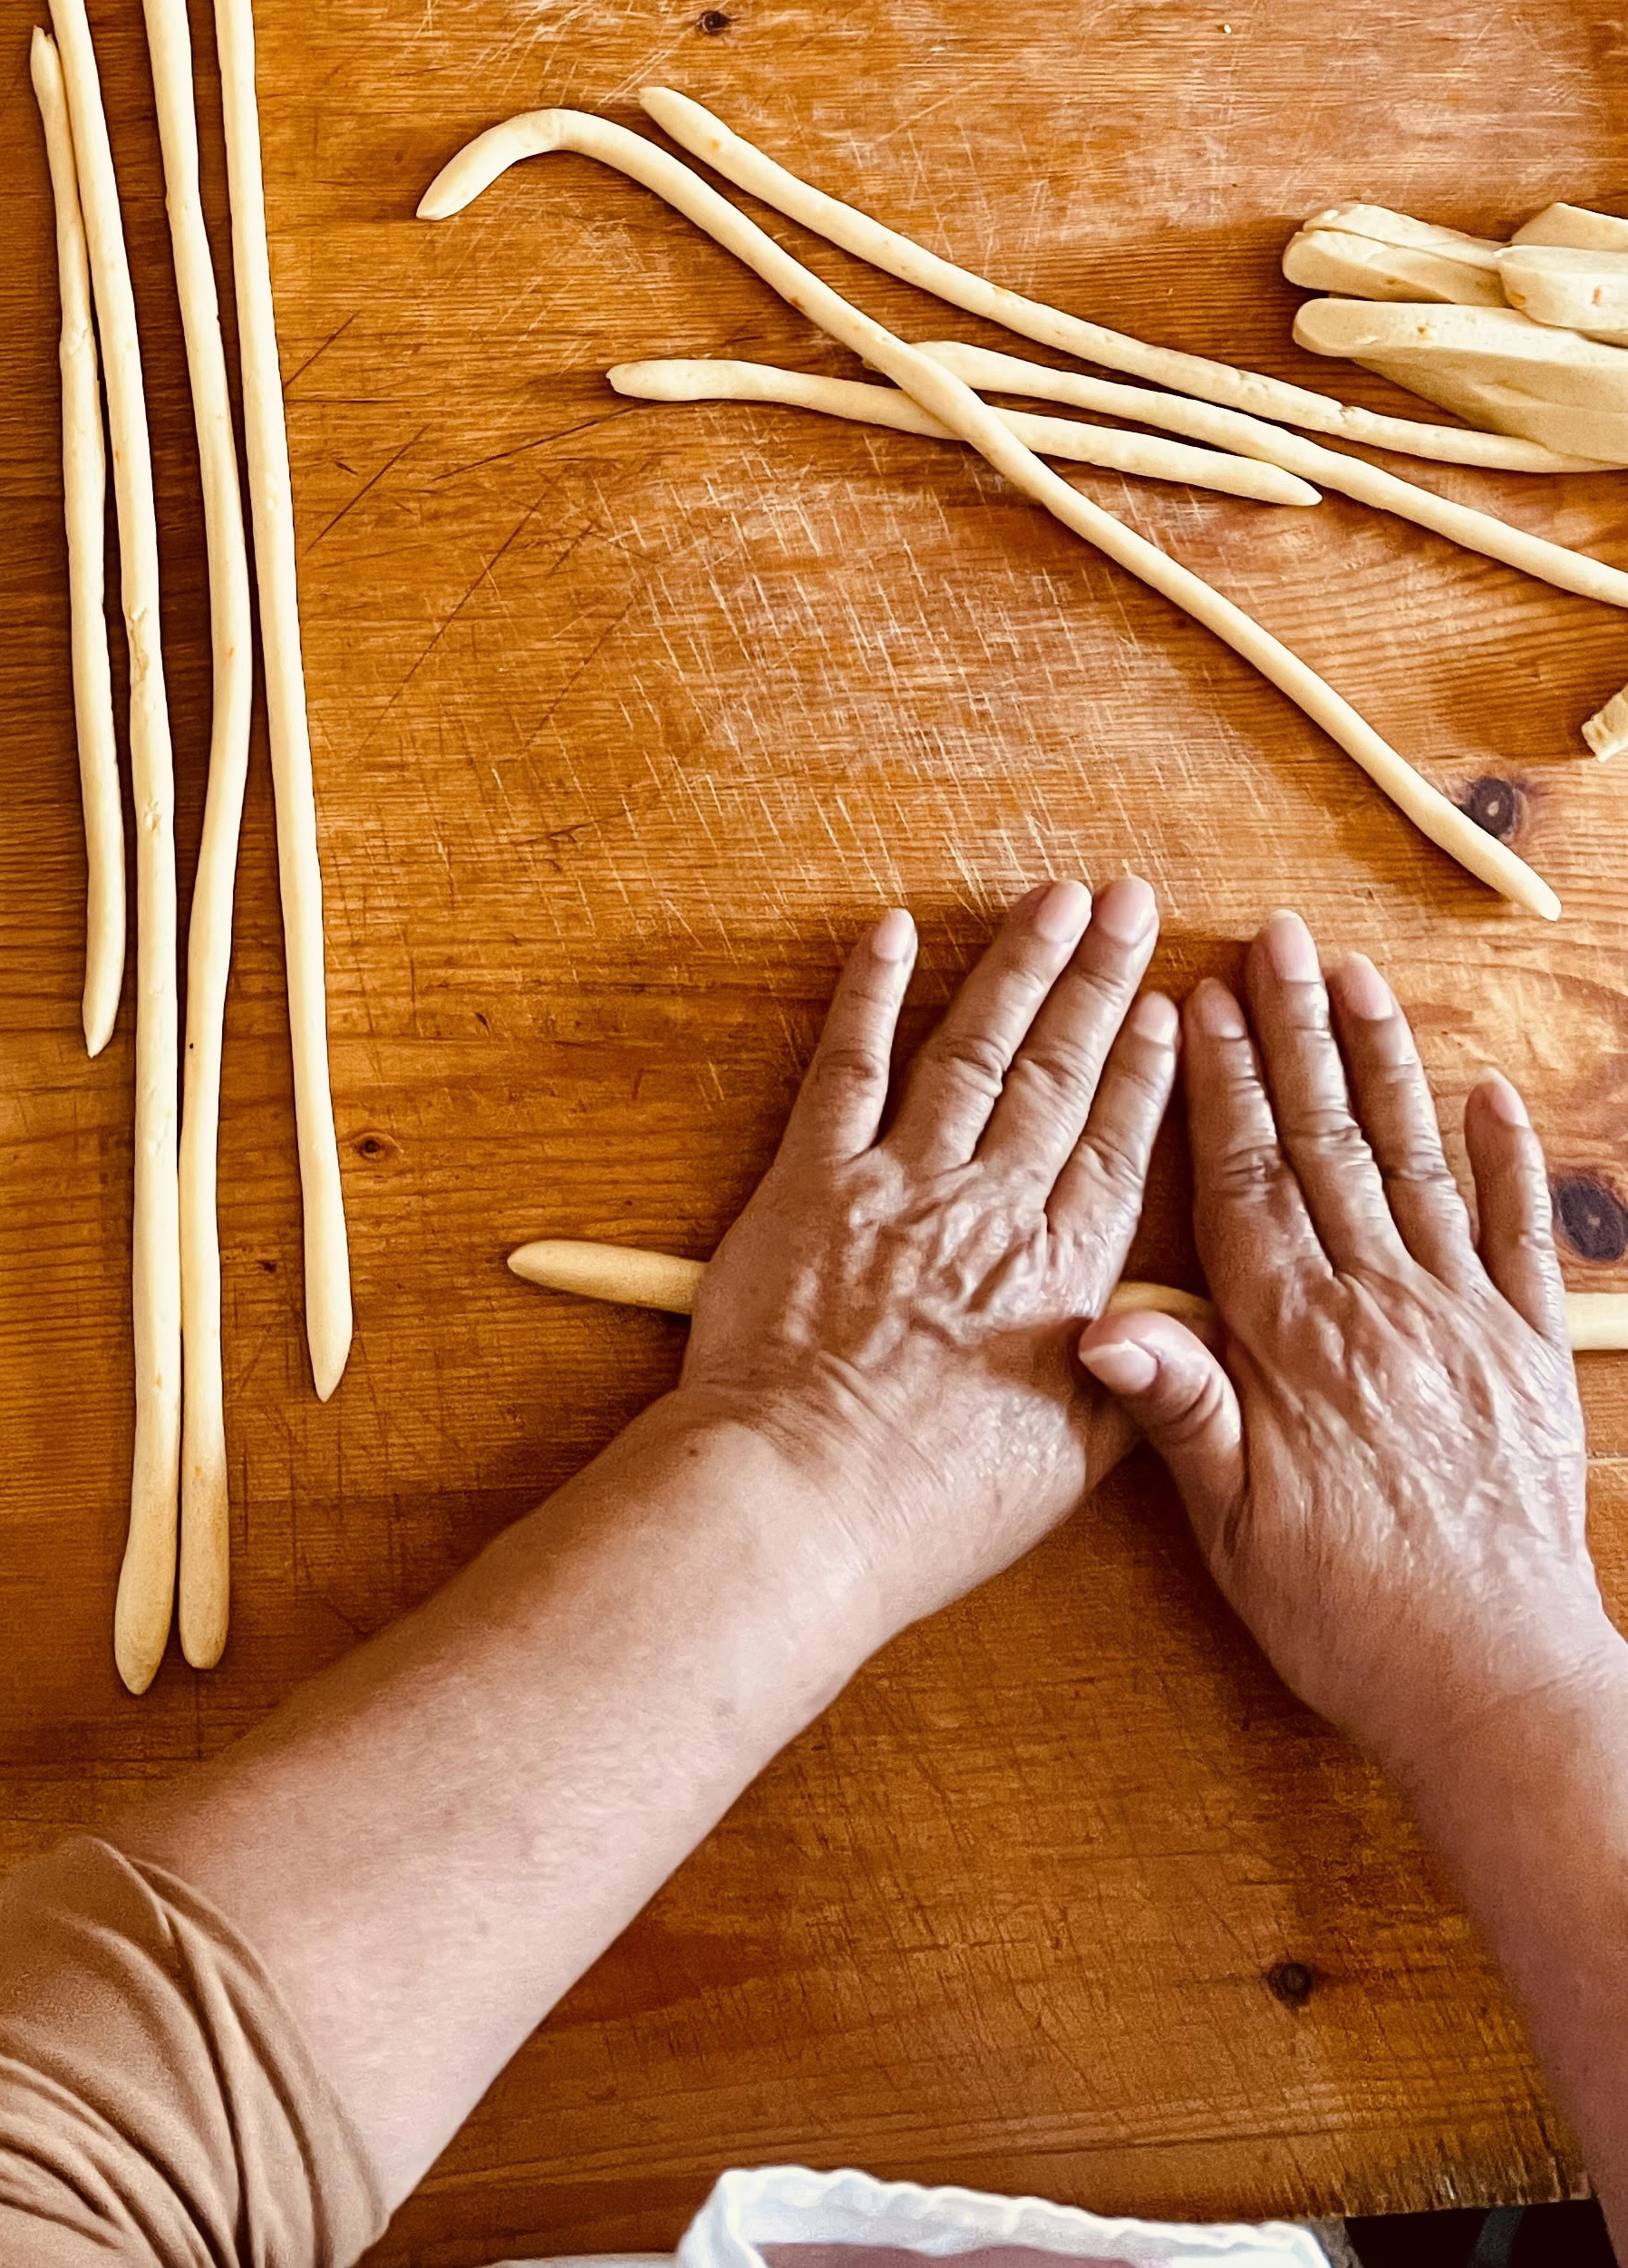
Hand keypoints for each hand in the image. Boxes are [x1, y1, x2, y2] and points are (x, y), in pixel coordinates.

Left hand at [682, 878, 1177, 1640]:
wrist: (807, 1497)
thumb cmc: (935, 1502)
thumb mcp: (1074, 1462)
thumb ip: (1133, 1376)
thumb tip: (1180, 1328)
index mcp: (1063, 1273)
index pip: (1119, 1143)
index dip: (1148, 1067)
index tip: (1173, 1002)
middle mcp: (993, 1206)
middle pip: (1061, 1072)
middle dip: (1101, 979)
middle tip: (1129, 902)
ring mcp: (902, 1180)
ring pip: (974, 1047)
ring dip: (1019, 965)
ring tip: (1054, 898)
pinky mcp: (813, 1178)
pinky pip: (848, 1065)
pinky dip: (872, 992)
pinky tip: (896, 931)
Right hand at [1078, 915, 1616, 1778]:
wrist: (1497, 1685)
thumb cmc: (1347, 1615)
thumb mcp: (1234, 1527)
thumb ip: (1180, 1408)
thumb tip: (1100, 1320)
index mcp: (1296, 1343)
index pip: (1246, 1181)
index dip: (1219, 1085)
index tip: (1199, 999)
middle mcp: (1381, 1308)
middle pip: (1327, 1144)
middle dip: (1296, 1035)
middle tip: (1277, 942)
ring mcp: (1463, 1323)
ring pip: (1415, 1164)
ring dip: (1385, 1065)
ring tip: (1360, 980)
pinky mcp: (1527, 1355)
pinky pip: (1518, 1236)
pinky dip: (1505, 1160)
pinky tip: (1488, 1097)